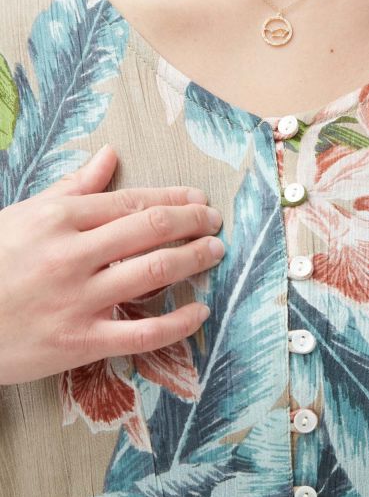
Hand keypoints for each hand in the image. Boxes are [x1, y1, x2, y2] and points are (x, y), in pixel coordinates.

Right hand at [0, 144, 224, 385]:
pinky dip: (178, 323)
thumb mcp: (24, 216)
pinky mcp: (80, 341)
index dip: (173, 197)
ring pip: (153, 272)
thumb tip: (109, 155)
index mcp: (61, 219)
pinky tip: (201, 312)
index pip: (132, 201)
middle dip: (192, 221)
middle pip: (150, 229)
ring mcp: (79, 299)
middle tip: (215, 221)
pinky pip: (142, 333)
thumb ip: (72, 187)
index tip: (198, 197)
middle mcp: (74, 254)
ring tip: (216, 251)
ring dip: (193, 258)